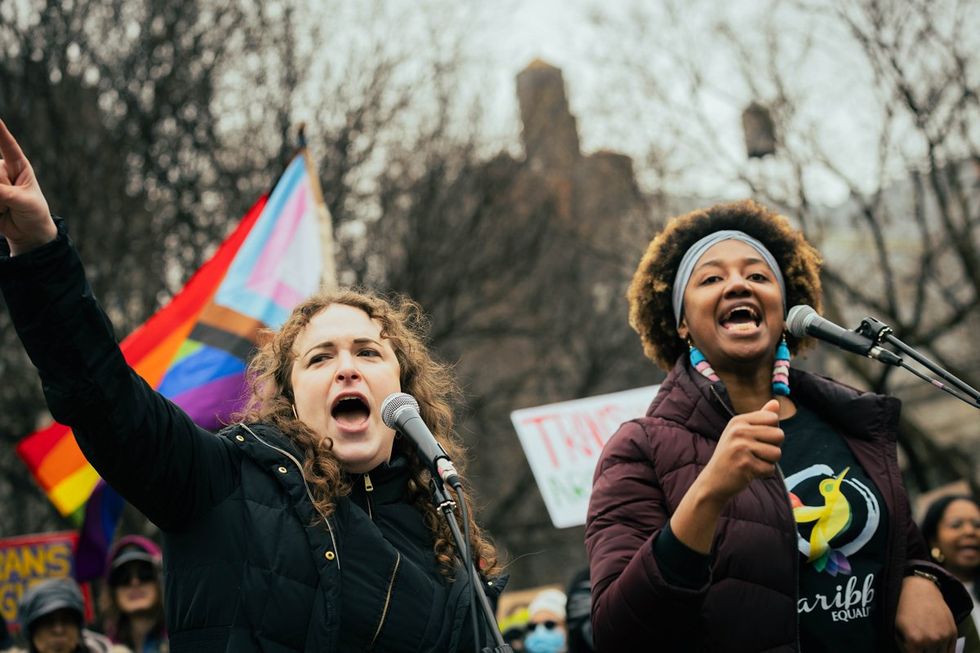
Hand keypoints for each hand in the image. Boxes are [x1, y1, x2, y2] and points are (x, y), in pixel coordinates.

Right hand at [0, 119, 55, 254]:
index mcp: (19, 166)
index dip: (0, 132)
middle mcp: (2, 170)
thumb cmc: (33, 212)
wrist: (28, 232)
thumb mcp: (24, 202)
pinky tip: (1, 211)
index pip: (8, 146)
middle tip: (10, 203)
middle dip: (1, 190)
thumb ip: (5, 193)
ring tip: (5, 208)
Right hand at [697, 399, 783, 503]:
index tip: (757, 440)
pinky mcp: (745, 464)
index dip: (771, 431)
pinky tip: (749, 472)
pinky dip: (763, 474)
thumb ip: (760, 418)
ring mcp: (741, 447)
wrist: (713, 481)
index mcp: (738, 421)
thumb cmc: (731, 456)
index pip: (773, 418)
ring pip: (777, 453)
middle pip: (779, 435)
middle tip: (755, 454)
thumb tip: (776, 402)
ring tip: (752, 463)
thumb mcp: (741, 433)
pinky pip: (770, 469)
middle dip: (773, 447)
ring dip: (769, 462)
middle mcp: (738, 431)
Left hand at [895, 574, 956, 652]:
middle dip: (921, 651)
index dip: (910, 652)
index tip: (911, 646)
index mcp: (914, 640)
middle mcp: (930, 640)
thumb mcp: (895, 626)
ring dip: (933, 651)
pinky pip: (951, 650)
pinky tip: (936, 643)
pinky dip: (944, 650)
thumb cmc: (903, 607)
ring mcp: (943, 637)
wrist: (920, 589)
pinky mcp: (952, 632)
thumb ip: (902, 645)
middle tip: (918, 644)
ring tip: (926, 642)